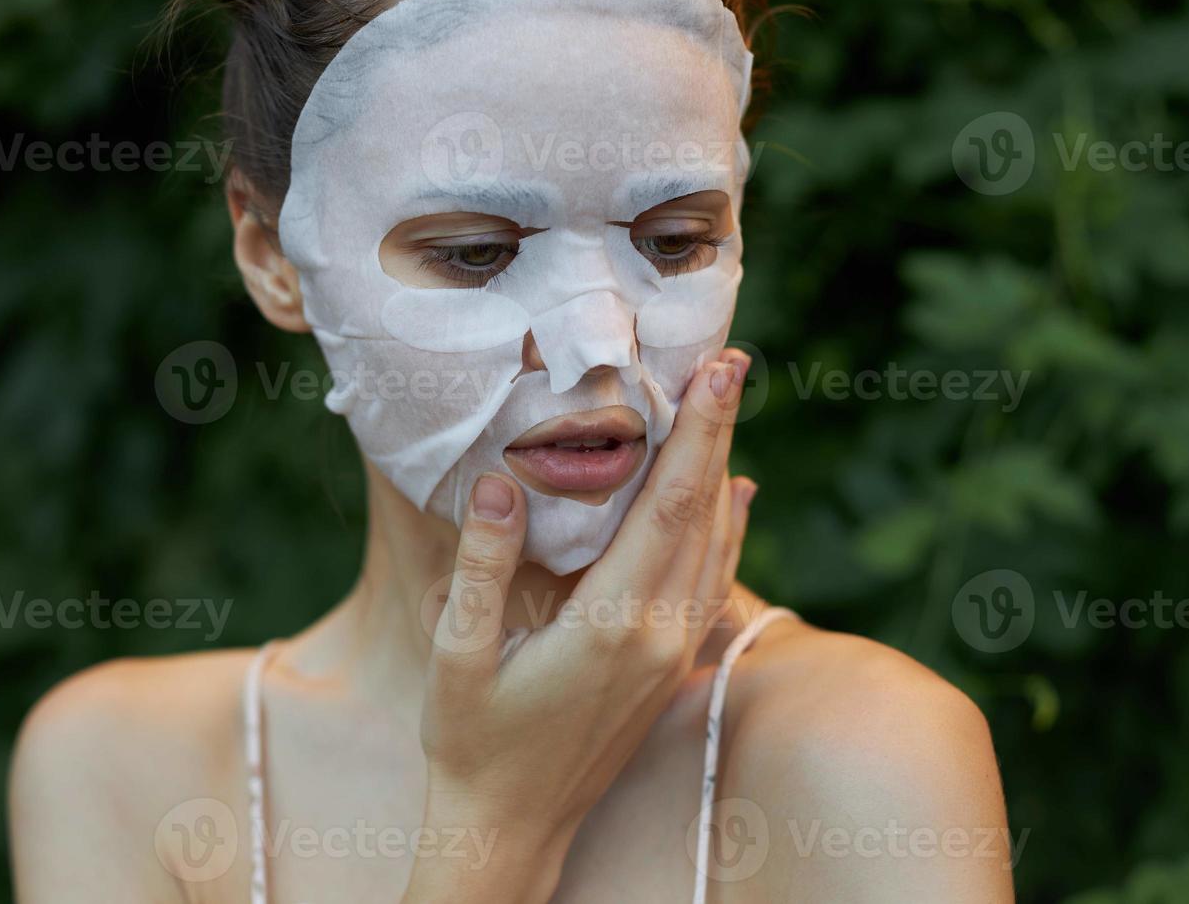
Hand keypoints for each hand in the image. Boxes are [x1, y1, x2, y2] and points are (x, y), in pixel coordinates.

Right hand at [403, 348, 755, 902]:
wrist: (510, 826)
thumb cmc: (472, 743)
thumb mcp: (455, 655)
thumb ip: (481, 567)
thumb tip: (499, 483)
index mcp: (611, 623)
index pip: (669, 506)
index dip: (697, 432)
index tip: (719, 369)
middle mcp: (659, 634)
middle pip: (704, 512)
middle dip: (719, 431)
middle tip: (731, 361)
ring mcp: (672, 653)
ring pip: (716, 544)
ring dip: (723, 471)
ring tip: (727, 407)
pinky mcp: (670, 666)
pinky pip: (712, 580)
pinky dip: (727, 529)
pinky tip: (732, 496)